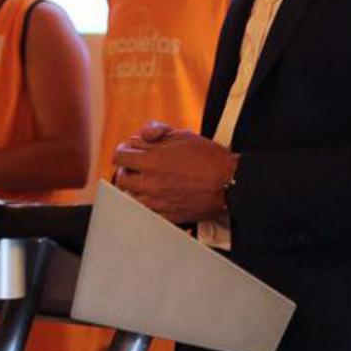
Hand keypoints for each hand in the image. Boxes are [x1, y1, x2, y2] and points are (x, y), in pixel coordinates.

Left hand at [112, 123, 237, 223]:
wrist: (230, 183)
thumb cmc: (208, 157)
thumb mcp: (181, 135)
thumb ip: (154, 132)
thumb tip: (139, 138)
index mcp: (153, 162)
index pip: (119, 157)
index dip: (123, 151)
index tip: (129, 152)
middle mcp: (151, 184)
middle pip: (121, 179)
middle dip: (127, 170)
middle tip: (137, 167)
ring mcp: (158, 203)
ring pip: (130, 198)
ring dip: (135, 189)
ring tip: (146, 182)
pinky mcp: (168, 217)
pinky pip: (146, 213)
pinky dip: (147, 204)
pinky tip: (156, 196)